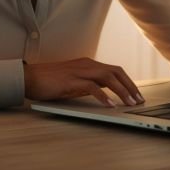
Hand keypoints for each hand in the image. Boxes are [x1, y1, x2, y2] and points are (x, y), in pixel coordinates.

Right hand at [23, 57, 144, 106]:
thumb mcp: (74, 81)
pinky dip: (103, 96)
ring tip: (130, 103)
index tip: (136, 94)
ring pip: (108, 78)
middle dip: (130, 86)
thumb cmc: (50, 80)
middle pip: (116, 71)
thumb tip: (104, 94)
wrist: (30, 77)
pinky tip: (110, 105)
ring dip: (122, 91)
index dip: (128, 82)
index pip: (114, 70)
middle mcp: (87, 65)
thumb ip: (88, 84)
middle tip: (139, 100)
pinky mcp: (71, 81)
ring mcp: (80, 71)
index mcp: (88, 64)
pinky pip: (92, 87)